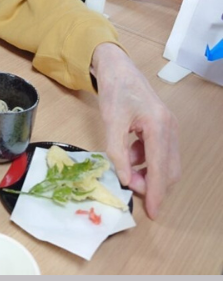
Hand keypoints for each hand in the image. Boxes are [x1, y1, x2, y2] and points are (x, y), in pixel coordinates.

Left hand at [91, 43, 180, 218]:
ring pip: (165, 163)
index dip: (157, 192)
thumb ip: (117, 151)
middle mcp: (170, 128)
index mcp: (159, 126)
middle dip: (152, 184)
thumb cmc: (114, 90)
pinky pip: (159, 153)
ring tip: (125, 169)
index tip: (153, 212)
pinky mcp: (163, 128)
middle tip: (129, 188)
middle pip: (169, 169)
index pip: (161, 168)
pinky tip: (128, 156)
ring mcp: (169, 128)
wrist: (117, 67)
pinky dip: (145, 161)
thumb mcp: (111, 121)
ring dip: (147, 172)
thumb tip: (123, 178)